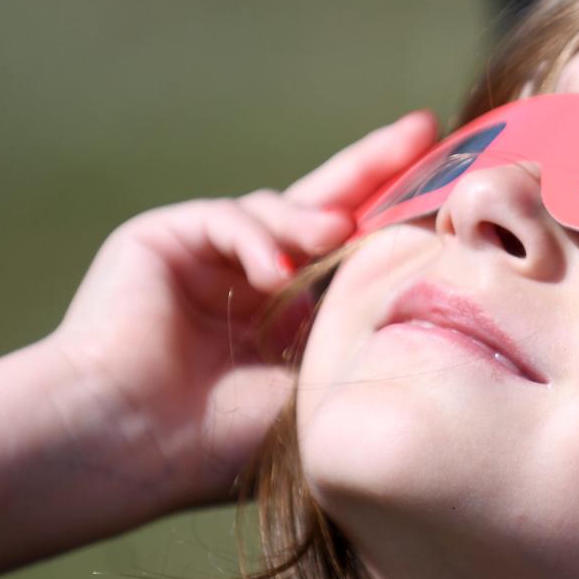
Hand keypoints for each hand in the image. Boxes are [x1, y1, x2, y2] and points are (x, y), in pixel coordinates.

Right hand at [45, 110, 436, 511]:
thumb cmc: (227, 436)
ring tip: (338, 234)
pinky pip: (226, 216)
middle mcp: (248, 274)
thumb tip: (422, 273)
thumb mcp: (319, 377)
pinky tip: (271, 273)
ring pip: (278, 207)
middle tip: (422, 130)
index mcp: (285, 312)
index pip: (348, 249)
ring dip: (311, 219)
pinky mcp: (161, 237)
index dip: (392, 214)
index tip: (447, 182)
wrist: (130, 447)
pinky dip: (255, 238)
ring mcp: (205, 254)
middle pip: (324, 203)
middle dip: (374, 165)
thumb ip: (359, 323)